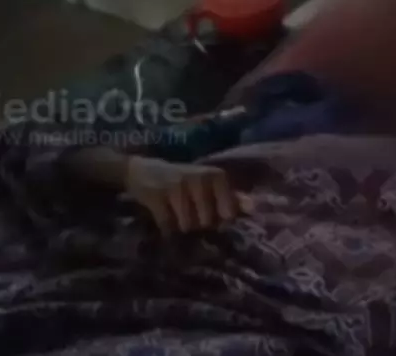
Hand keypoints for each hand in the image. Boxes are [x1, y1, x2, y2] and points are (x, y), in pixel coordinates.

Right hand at [124, 156, 249, 235]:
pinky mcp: (157, 196)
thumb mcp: (208, 184)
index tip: (208, 211)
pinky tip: (163, 213)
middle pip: (207, 222)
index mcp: (216, 176)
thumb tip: (253, 207)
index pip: (228, 213)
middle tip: (188, 209)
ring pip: (187, 226)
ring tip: (175, 210)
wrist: (142, 170)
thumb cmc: (183, 181)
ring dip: (180, 224)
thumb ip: (231, 197)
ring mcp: (177, 187)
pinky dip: (165, 226)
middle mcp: (199, 179)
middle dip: (197, 222)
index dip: (218, 219)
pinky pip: (168, 226)